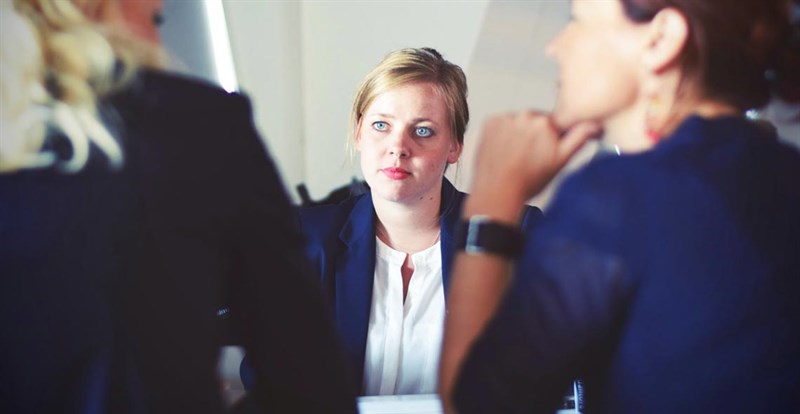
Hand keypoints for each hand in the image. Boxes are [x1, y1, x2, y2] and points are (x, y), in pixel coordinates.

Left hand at [471, 111, 599, 203]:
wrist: (497, 191)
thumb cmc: (528, 181)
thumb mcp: (561, 161)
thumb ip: (579, 138)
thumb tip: (594, 124)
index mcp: (546, 122)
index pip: (555, 123)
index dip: (552, 138)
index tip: (546, 150)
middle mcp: (525, 115)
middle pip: (535, 121)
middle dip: (535, 135)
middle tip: (530, 157)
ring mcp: (505, 118)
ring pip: (518, 122)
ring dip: (518, 133)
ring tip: (515, 156)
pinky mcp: (489, 122)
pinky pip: (501, 123)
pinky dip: (502, 134)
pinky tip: (504, 151)